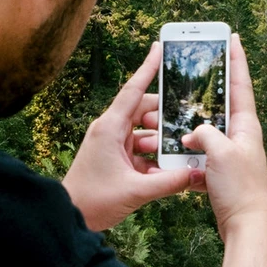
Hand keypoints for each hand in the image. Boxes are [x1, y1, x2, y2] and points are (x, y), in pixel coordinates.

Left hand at [63, 42, 205, 231]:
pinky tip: (168, 169)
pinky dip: (154, 156)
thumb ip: (170, 182)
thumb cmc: (93, 201)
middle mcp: (110, 131)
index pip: (133, 91)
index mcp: (110, 128)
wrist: (68, 219)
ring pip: (144, 131)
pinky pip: (140, 150)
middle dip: (165, 115)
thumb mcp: (136, 191)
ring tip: (180, 148)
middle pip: (144, 111)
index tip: (159, 48)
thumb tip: (197, 174)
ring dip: (161, 140)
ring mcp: (112, 144)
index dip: (147, 68)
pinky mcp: (115, 158)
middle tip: (187, 120)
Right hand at [182, 34, 266, 239]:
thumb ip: (204, 134)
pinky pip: (197, 157)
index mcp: (246, 125)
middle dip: (201, 92)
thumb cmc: (241, 188)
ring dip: (183, 130)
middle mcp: (240, 136)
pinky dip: (183, 157)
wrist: (246, 225)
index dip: (236, 59)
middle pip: (219, 106)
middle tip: (188, 73)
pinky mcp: (220, 173)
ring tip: (161, 122)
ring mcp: (230, 155)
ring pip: (202, 134)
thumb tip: (192, 134)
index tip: (233, 37)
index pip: (241, 83)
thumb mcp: (220, 153)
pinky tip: (167, 158)